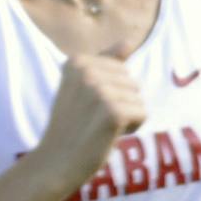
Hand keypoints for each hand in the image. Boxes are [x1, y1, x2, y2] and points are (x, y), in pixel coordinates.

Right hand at [35, 50, 144, 195]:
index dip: (112, 91)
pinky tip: (109, 134)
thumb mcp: (85, 87)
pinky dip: (133, 128)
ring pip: (139, 99)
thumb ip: (107, 62)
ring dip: (127, 117)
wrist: (56, 160)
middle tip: (93, 118)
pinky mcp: (113, 111)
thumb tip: (129, 39)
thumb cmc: (74, 125)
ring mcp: (99, 90)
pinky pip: (143, 113)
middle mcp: (86, 70)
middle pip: (133, 82)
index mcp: (77, 60)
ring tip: (99, 126)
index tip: (87, 105)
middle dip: (122, 103)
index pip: (121, 69)